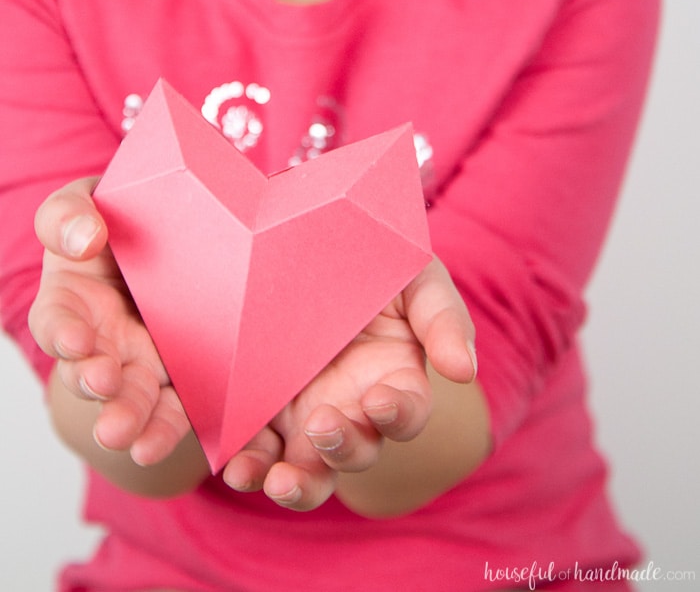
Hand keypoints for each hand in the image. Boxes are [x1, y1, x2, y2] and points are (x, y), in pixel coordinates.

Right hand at [29, 179, 191, 465]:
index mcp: (72, 301)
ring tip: (132, 436)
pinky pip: (175, 408)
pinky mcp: (181, 378)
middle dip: (93, 384)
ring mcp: (140, 363)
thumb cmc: (118, 217)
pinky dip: (168, 428)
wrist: (175, 231)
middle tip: (103, 386)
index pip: (56, 322)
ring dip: (130, 416)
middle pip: (89, 372)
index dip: (62, 332)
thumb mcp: (86, 203)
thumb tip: (85, 238)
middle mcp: (101, 341)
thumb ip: (69, 215)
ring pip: (131, 398)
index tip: (75, 340)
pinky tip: (160, 444)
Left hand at [222, 257, 476, 510]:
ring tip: (277, 479)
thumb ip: (444, 318)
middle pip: (356, 453)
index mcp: (396, 380)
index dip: (397, 414)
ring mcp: (306, 416)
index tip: (377, 399)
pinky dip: (248, 466)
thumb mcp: (416, 277)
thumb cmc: (378, 263)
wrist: (311, 245)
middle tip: (321, 426)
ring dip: (295, 483)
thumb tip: (463, 371)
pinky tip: (236, 469)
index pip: (406, 413)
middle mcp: (353, 409)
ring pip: (307, 470)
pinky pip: (256, 451)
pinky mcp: (261, 413)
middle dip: (341, 449)